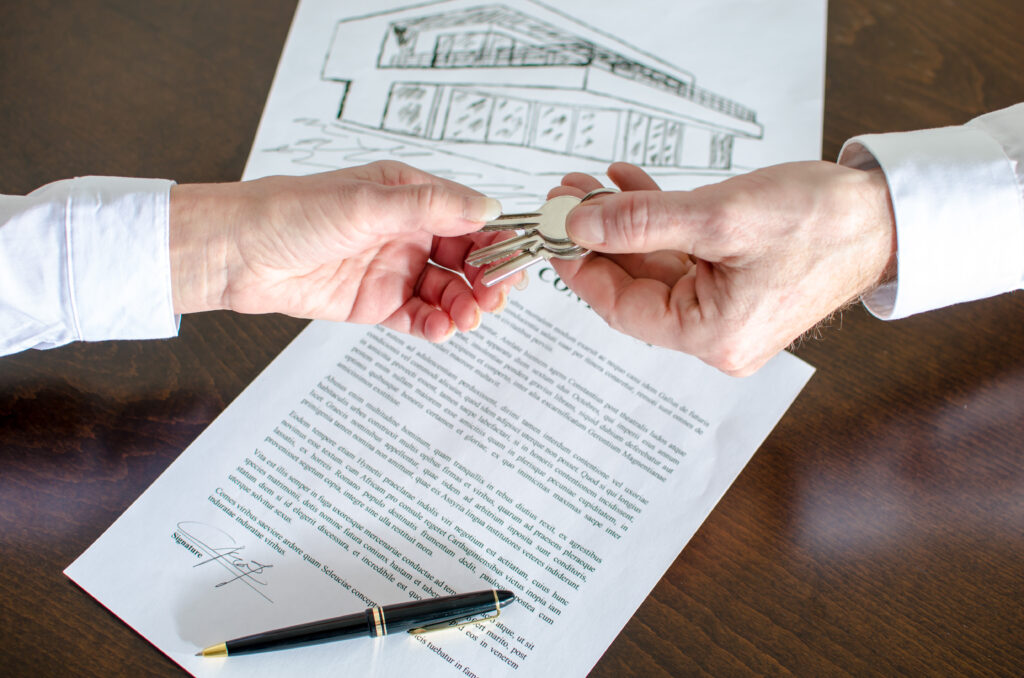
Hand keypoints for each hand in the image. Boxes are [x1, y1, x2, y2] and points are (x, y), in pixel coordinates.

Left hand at [170, 161, 513, 341]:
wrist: (238, 254)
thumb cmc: (293, 212)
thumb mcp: (368, 202)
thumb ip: (430, 206)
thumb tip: (487, 207)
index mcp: (410, 196)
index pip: (470, 218)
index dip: (496, 241)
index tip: (513, 263)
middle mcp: (407, 231)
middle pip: (466, 260)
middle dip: (485, 280)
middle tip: (493, 298)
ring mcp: (393, 269)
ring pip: (447, 292)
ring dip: (463, 307)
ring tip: (465, 319)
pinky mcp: (375, 303)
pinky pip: (418, 317)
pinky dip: (434, 326)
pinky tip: (439, 330)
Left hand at [550, 161, 895, 375]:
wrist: (884, 215)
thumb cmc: (821, 223)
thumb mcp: (719, 216)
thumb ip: (642, 221)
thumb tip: (579, 225)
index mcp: (712, 337)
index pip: (622, 307)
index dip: (580, 267)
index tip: (553, 230)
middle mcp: (716, 336)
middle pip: (634, 287)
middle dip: (599, 238)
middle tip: (568, 197)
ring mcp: (725, 312)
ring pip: (654, 267)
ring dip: (624, 224)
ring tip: (594, 186)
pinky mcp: (734, 287)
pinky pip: (681, 258)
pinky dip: (657, 224)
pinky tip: (632, 188)